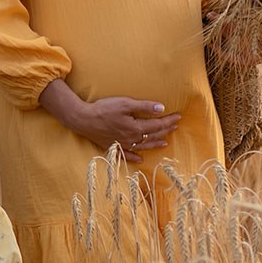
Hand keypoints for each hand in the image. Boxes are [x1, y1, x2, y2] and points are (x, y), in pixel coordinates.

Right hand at [40, 82, 180, 163]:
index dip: (169, 121)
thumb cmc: (103, 109)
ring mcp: (122, 144)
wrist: (82, 119)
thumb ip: (144, 107)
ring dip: (155, 144)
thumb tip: (161, 108)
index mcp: (135, 128)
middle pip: (152, 136)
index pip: (157, 125)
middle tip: (175, 126)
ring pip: (143, 146)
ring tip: (165, 142)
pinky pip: (127, 154)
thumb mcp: (125, 103)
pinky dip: (135, 156)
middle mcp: (131, 139)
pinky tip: (140, 158)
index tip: (179, 116)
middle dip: (165, 130)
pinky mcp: (113, 146)